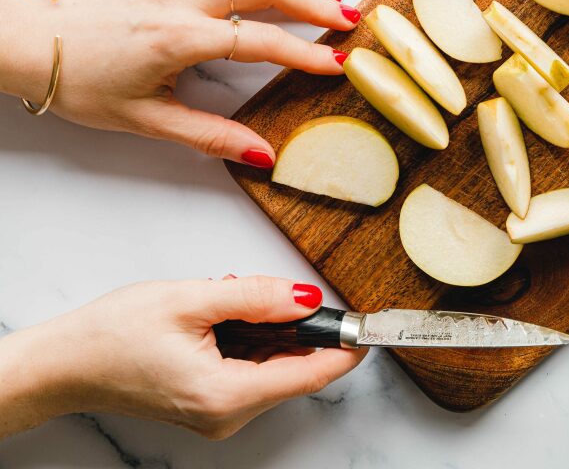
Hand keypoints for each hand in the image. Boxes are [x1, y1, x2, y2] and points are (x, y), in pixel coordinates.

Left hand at [0, 0, 359, 166]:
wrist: (29, 41)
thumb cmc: (80, 81)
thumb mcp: (146, 120)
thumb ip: (209, 136)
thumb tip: (261, 153)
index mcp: (178, 38)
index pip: (260, 41)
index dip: (304, 55)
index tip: (338, 65)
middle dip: (315, 1)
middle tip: (350, 18)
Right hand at [0, 275, 366, 439]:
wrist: (63, 364)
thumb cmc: (113, 334)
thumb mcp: (191, 299)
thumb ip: (258, 297)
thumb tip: (307, 297)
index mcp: (227, 394)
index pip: (311, 374)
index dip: (345, 347)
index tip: (368, 324)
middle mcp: (228, 415)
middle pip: (294, 369)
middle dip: (296, 327)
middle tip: (274, 291)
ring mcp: (218, 414)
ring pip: (272, 368)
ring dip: (268, 331)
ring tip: (229, 302)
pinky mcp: (209, 405)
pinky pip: (251, 372)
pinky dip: (249, 342)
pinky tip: (222, 319)